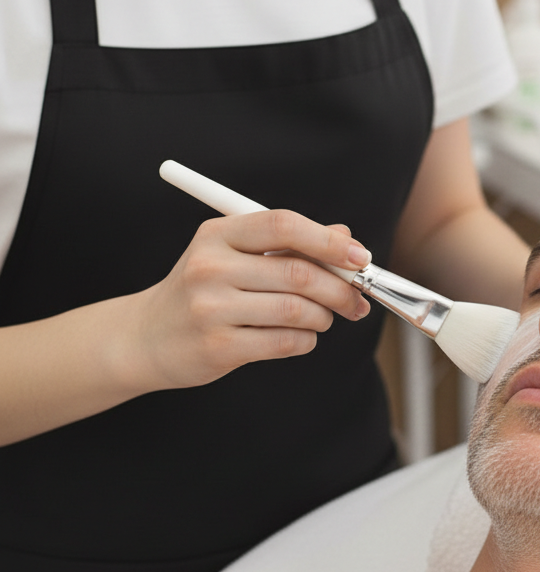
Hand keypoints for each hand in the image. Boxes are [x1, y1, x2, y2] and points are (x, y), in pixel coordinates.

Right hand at [121, 210, 372, 391]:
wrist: (146, 337)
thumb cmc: (205, 291)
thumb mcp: (237, 255)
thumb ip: (290, 244)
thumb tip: (346, 236)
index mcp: (217, 234)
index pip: (283, 224)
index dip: (329, 240)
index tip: (361, 257)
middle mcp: (210, 267)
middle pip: (299, 273)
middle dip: (341, 289)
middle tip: (357, 300)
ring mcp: (211, 308)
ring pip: (298, 310)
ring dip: (324, 317)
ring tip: (323, 319)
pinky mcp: (218, 347)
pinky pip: (286, 342)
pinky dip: (306, 340)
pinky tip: (301, 337)